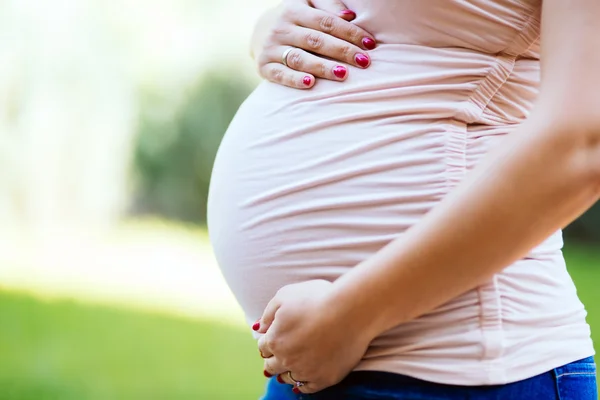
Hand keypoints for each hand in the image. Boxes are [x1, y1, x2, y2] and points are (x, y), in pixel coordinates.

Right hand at [251, 0, 376, 88]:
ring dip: (322, 67)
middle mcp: (281, 28)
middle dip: (342, 51)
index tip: (370, 45)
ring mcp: (271, 48)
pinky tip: (310, 83)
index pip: (326, 22)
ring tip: (343, 74)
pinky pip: (280, 74)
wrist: (259, 32)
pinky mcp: (264, 66)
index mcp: (294, 10)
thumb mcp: (309, 6)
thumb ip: (329, 6)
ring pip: (299, 58)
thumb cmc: (296, 21)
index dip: (349, 32)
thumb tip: (350, 16)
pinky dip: (294, 79)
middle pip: (315, 40)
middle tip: (363, 62)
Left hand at [255, 279, 372, 393]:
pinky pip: (308, 388)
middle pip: (271, 367)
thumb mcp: (285, 295)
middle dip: (273, 359)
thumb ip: (268, 313)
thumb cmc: (317, 298)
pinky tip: (305, 377)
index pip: (263, 347)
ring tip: (292, 365)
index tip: (273, 339)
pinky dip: (303, 383)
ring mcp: (306, 371)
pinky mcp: (325, 379)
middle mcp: (286, 360)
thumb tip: (259, 328)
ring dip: (286, 372)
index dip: (268, 341)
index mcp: (274, 340)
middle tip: (279, 355)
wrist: (350, 310)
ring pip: (288, 379)